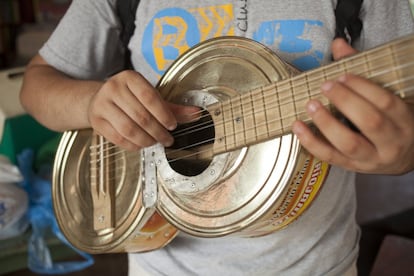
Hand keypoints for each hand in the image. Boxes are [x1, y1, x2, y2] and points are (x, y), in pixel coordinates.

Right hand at [88, 70, 198, 150]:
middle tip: (168, 139)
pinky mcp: (96, 121)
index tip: (173, 125)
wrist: (100, 99)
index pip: (149, 97)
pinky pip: (118, 138)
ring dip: (146, 140)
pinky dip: (133, 145)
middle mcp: (113, 88)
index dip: (163, 114)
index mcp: (129, 77)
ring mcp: (102, 104)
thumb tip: (196, 113)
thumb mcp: (151, 97)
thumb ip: (173, 107)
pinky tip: (142, 144)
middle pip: (140, 115)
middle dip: (158, 131)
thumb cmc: (131, 98)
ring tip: (155, 142)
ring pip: (129, 129)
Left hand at [292, 38, 413, 173]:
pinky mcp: (351, 166)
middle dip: (345, 101)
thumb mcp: (388, 98)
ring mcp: (370, 158)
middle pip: (369, 122)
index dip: (362, 87)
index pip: (386, 102)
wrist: (402, 157)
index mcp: (404, 120)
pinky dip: (310, 142)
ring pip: (348, 143)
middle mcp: (390, 142)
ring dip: (326, 123)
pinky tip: (298, 127)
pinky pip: (329, 156)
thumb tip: (338, 45)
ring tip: (310, 105)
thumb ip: (363, 72)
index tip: (343, 75)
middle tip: (326, 86)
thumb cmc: (393, 123)